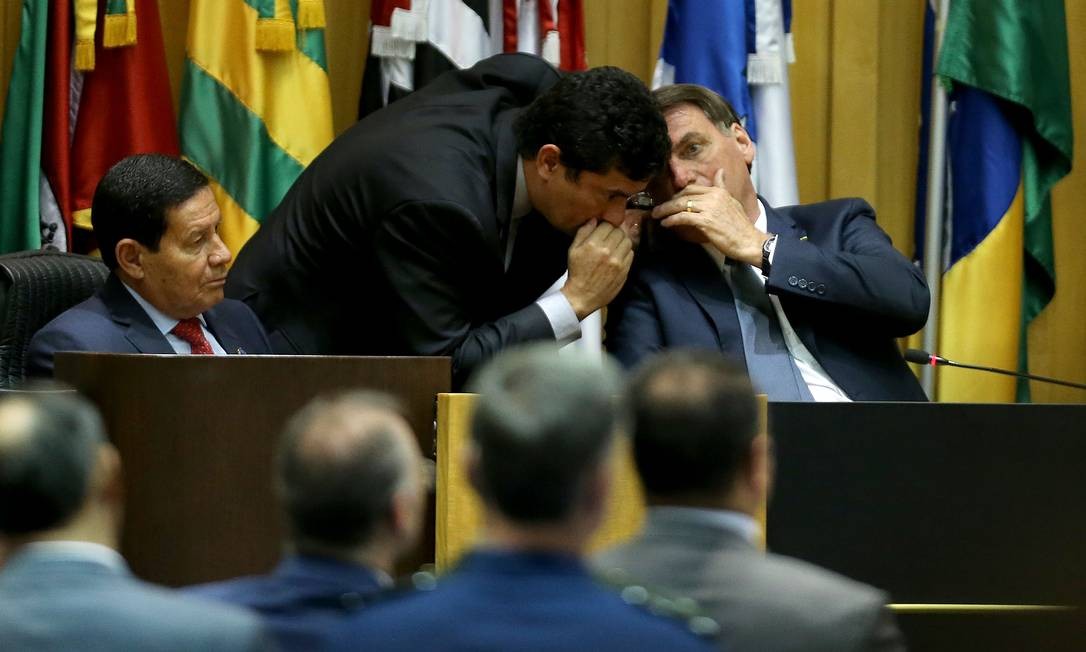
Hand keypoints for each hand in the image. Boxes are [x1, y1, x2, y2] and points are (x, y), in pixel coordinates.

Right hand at [561, 220, 634, 319]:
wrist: (582, 296)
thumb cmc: (577, 272)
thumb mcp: (573, 250)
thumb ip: (583, 232)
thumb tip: (594, 219)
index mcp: (593, 244)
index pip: (607, 225)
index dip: (606, 226)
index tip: (603, 230)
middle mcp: (607, 251)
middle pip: (619, 231)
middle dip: (615, 232)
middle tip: (610, 237)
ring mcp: (618, 261)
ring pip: (627, 241)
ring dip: (622, 241)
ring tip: (616, 245)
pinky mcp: (625, 270)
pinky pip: (631, 253)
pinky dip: (626, 251)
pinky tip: (619, 255)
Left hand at [651, 169, 766, 265]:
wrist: (748, 240)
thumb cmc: (740, 225)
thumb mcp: (731, 201)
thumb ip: (722, 187)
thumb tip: (720, 171)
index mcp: (719, 191)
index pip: (692, 188)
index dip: (679, 194)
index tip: (671, 200)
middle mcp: (713, 196)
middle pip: (684, 195)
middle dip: (669, 202)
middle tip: (658, 208)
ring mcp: (709, 208)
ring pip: (681, 205)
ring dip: (665, 210)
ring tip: (656, 215)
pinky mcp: (705, 221)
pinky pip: (683, 217)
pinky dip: (671, 220)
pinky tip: (665, 223)